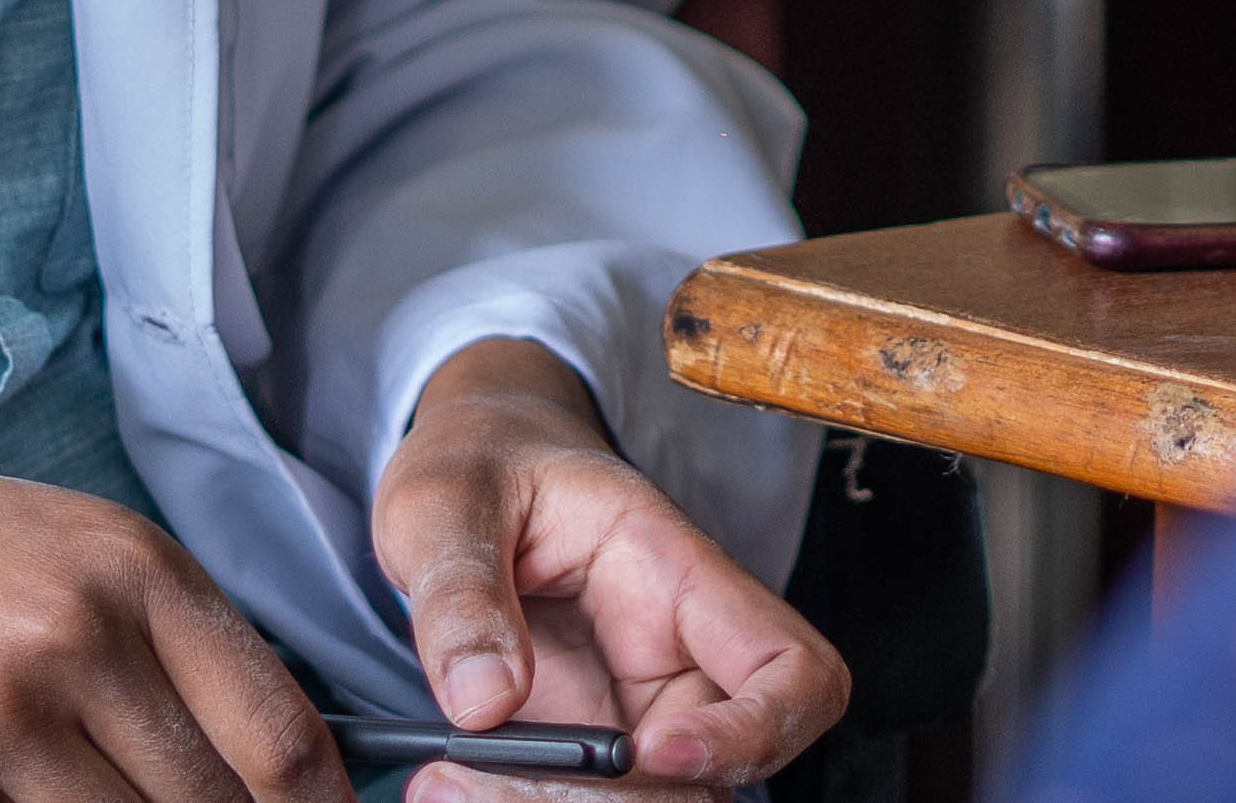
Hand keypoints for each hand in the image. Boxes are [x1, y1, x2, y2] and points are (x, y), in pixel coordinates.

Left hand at [371, 340, 846, 801]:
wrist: (469, 476)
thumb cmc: (481, 466)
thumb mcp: (446, 503)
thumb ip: (462, 593)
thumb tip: (484, 703)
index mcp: (675, 572)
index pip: (789, 668)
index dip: (753, 729)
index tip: (649, 754)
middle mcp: (675, 655)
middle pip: (714, 774)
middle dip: (611, 800)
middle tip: (475, 778)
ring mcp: (634, 710)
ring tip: (447, 782)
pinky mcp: (587, 744)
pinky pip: (593, 802)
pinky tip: (455, 784)